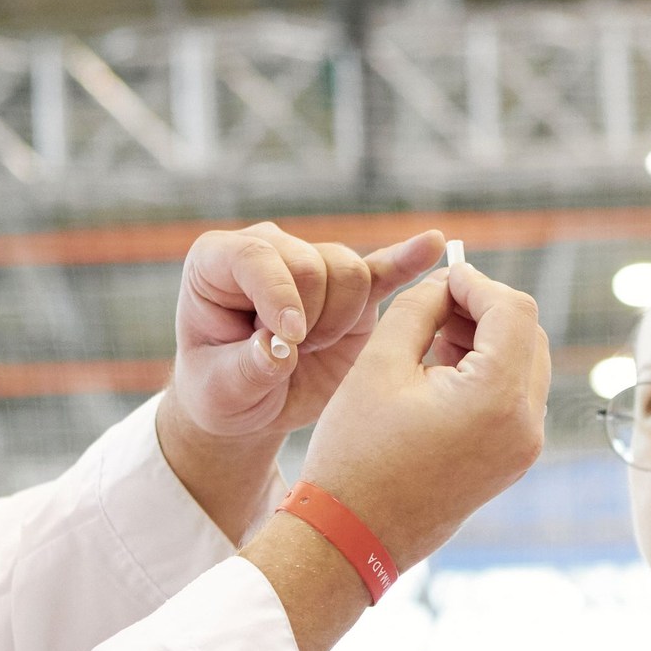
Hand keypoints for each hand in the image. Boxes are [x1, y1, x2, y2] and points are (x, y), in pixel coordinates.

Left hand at [168, 223, 446, 441]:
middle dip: (311, 318)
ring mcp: (313, 265)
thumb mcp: (220, 391)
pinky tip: (432, 244)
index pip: (258, 257)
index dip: (281, 296)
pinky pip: (382, 270)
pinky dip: (406, 259)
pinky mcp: (352, 291)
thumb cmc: (221, 392)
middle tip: (293, 356)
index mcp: (218, 260)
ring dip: (339, 321)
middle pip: (313, 264)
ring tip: (312, 348)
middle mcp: (268, 250)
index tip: (290, 340)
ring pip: (350, 273)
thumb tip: (279, 349)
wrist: (250, 406)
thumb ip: (247, 369)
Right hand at [294, 259, 551, 571]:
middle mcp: (526, 425)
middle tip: (435, 305)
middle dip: (485, 310)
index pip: (513, 311)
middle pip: (528, 334)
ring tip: (430, 340)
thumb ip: (419, 308)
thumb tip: (447, 283)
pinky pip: (515, 397)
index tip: (441, 279)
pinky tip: (440, 373)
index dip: (477, 283)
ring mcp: (524, 448)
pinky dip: (488, 373)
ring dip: (487, 340)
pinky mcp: (512, 462)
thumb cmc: (355, 453)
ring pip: (525, 364)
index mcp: (497, 398)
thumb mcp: (378, 364)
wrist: (351, 536)